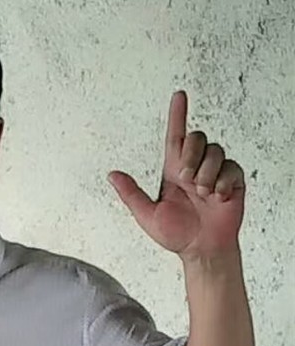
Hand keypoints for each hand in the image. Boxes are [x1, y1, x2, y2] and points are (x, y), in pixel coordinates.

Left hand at [109, 91, 244, 261]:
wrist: (201, 249)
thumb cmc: (176, 235)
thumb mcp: (147, 215)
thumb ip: (131, 193)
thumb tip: (112, 175)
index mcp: (174, 171)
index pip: (176, 137)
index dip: (177, 115)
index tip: (178, 96)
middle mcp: (195, 167)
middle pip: (197, 138)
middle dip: (191, 157)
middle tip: (187, 181)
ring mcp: (216, 172)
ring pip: (215, 151)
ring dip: (206, 174)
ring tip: (202, 194)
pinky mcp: (233, 179)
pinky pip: (230, 168)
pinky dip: (222, 184)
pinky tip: (217, 198)